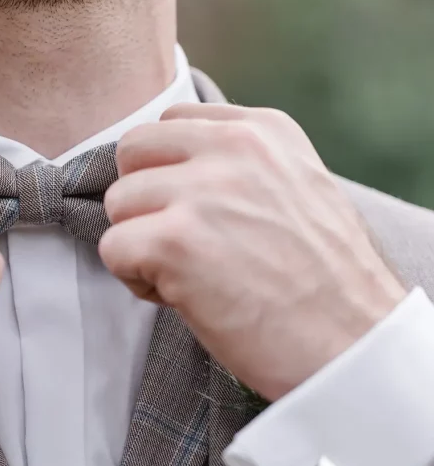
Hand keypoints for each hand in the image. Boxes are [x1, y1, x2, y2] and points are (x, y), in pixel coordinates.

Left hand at [100, 104, 405, 400]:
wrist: (352, 343)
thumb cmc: (320, 281)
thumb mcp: (293, 189)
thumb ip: (236, 165)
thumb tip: (169, 168)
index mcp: (262, 130)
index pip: (171, 122)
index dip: (166, 172)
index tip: (196, 213)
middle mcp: (233, 147)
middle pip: (132, 152)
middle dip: (142, 200)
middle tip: (179, 243)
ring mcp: (202, 192)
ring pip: (116, 203)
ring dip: (139, 244)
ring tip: (188, 274)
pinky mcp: (175, 242)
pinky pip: (112, 249)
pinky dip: (136, 281)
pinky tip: (180, 297)